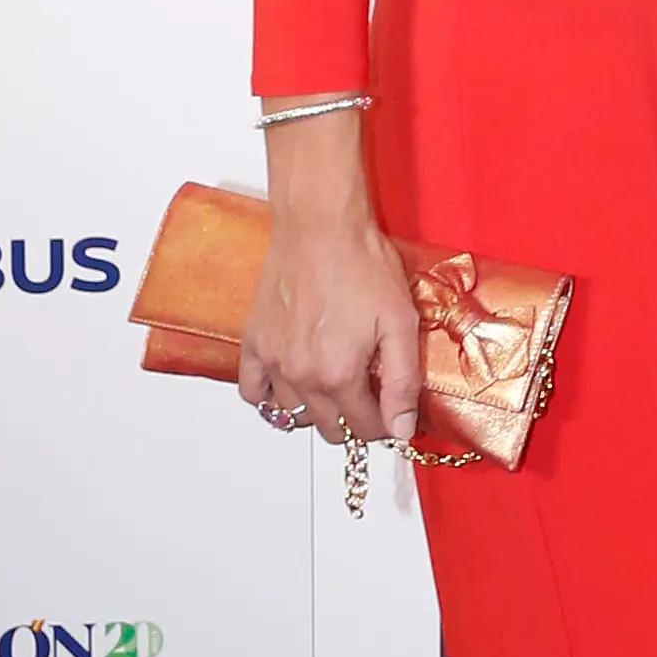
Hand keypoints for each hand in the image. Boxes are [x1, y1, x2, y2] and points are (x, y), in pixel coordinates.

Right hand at [237, 107, 423, 450]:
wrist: (320, 228)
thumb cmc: (362, 265)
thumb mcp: (401, 323)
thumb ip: (403, 382)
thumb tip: (402, 427)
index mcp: (339, 374)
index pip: (364, 426)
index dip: (385, 424)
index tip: (394, 415)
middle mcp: (300, 375)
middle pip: (329, 427)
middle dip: (354, 421)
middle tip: (371, 401)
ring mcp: (273, 361)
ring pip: (293, 413)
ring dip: (317, 411)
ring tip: (338, 392)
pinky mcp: (254, 343)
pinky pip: (253, 392)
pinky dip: (271, 398)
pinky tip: (292, 389)